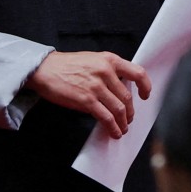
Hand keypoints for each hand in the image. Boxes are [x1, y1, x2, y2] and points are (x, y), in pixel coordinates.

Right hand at [24, 51, 150, 138]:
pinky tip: (113, 132)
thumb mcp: (92, 59)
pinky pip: (106, 118)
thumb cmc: (66, 65)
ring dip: (123, 123)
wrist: (45, 69)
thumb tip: (121, 88)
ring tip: (121, 128)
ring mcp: (96, 86)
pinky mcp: (87, 100)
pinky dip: (113, 128)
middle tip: (128, 119)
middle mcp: (105, 72)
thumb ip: (108, 70)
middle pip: (127, 97)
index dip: (145, 86)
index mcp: (109, 60)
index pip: (137, 73)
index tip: (145, 95)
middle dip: (130, 113)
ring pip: (119, 110)